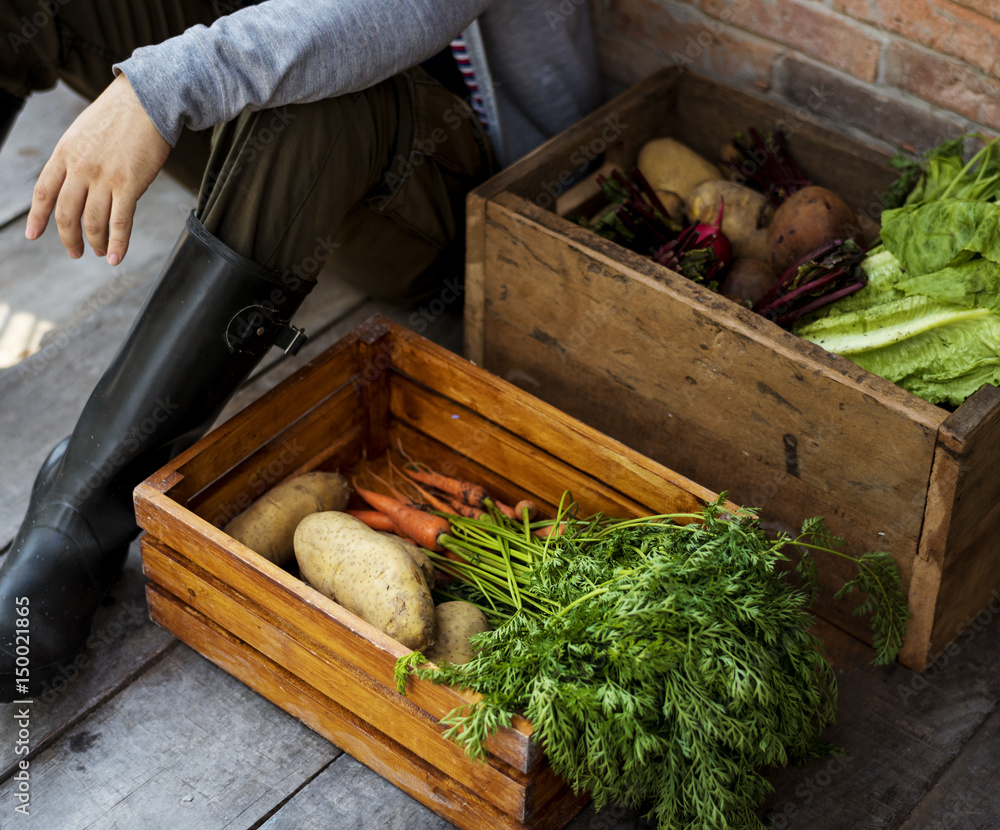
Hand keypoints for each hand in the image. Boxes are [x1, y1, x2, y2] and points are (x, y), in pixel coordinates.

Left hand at [25, 73, 169, 265]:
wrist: (147, 99)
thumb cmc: (121, 114)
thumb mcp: (84, 132)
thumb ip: (77, 158)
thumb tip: (79, 183)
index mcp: (65, 153)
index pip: (43, 192)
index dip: (38, 217)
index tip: (33, 235)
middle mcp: (80, 168)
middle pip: (67, 214)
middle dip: (69, 239)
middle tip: (75, 252)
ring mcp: (104, 177)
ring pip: (93, 222)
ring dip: (96, 243)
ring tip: (100, 253)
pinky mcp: (130, 184)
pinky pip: (120, 222)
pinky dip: (118, 244)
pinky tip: (116, 257)